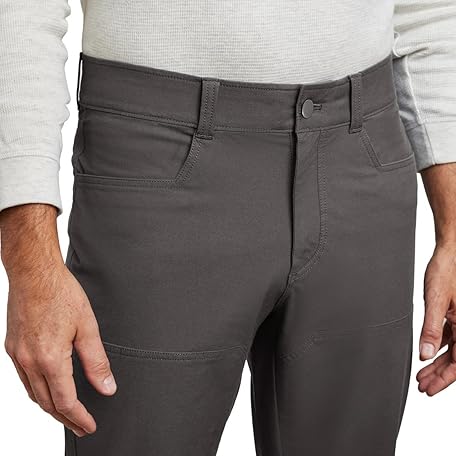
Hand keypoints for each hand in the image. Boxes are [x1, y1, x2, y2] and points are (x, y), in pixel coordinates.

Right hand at [1, 204, 115, 436]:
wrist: (34, 273)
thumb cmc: (61, 294)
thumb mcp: (87, 327)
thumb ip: (97, 361)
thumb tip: (107, 386)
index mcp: (50, 359)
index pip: (66, 401)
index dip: (79, 418)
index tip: (90, 426)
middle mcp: (29, 362)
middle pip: (47, 403)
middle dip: (66, 418)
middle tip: (81, 426)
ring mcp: (17, 356)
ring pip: (34, 394)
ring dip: (51, 408)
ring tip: (67, 414)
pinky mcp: (12, 347)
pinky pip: (24, 380)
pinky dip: (38, 391)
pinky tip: (47, 390)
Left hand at [417, 243, 455, 394]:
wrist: (452, 252)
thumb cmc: (447, 270)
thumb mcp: (436, 301)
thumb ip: (431, 329)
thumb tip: (425, 354)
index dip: (444, 379)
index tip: (429, 389)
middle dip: (439, 375)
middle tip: (423, 386)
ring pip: (453, 350)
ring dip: (438, 363)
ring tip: (422, 375)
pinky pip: (451, 338)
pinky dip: (439, 347)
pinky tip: (429, 355)